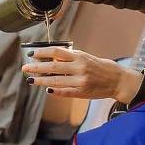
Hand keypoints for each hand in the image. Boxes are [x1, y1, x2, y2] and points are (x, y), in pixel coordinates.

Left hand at [22, 46, 143, 101]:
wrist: (119, 81)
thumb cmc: (103, 67)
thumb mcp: (87, 57)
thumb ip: (71, 59)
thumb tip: (53, 59)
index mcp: (80, 57)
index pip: (56, 52)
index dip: (42, 52)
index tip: (31, 53)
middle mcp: (80, 68)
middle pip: (53, 67)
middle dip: (37, 67)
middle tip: (25, 68)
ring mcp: (80, 81)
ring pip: (56, 81)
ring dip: (41, 81)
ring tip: (31, 80)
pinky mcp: (82, 92)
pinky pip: (64, 92)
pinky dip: (55, 91)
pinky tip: (47, 89)